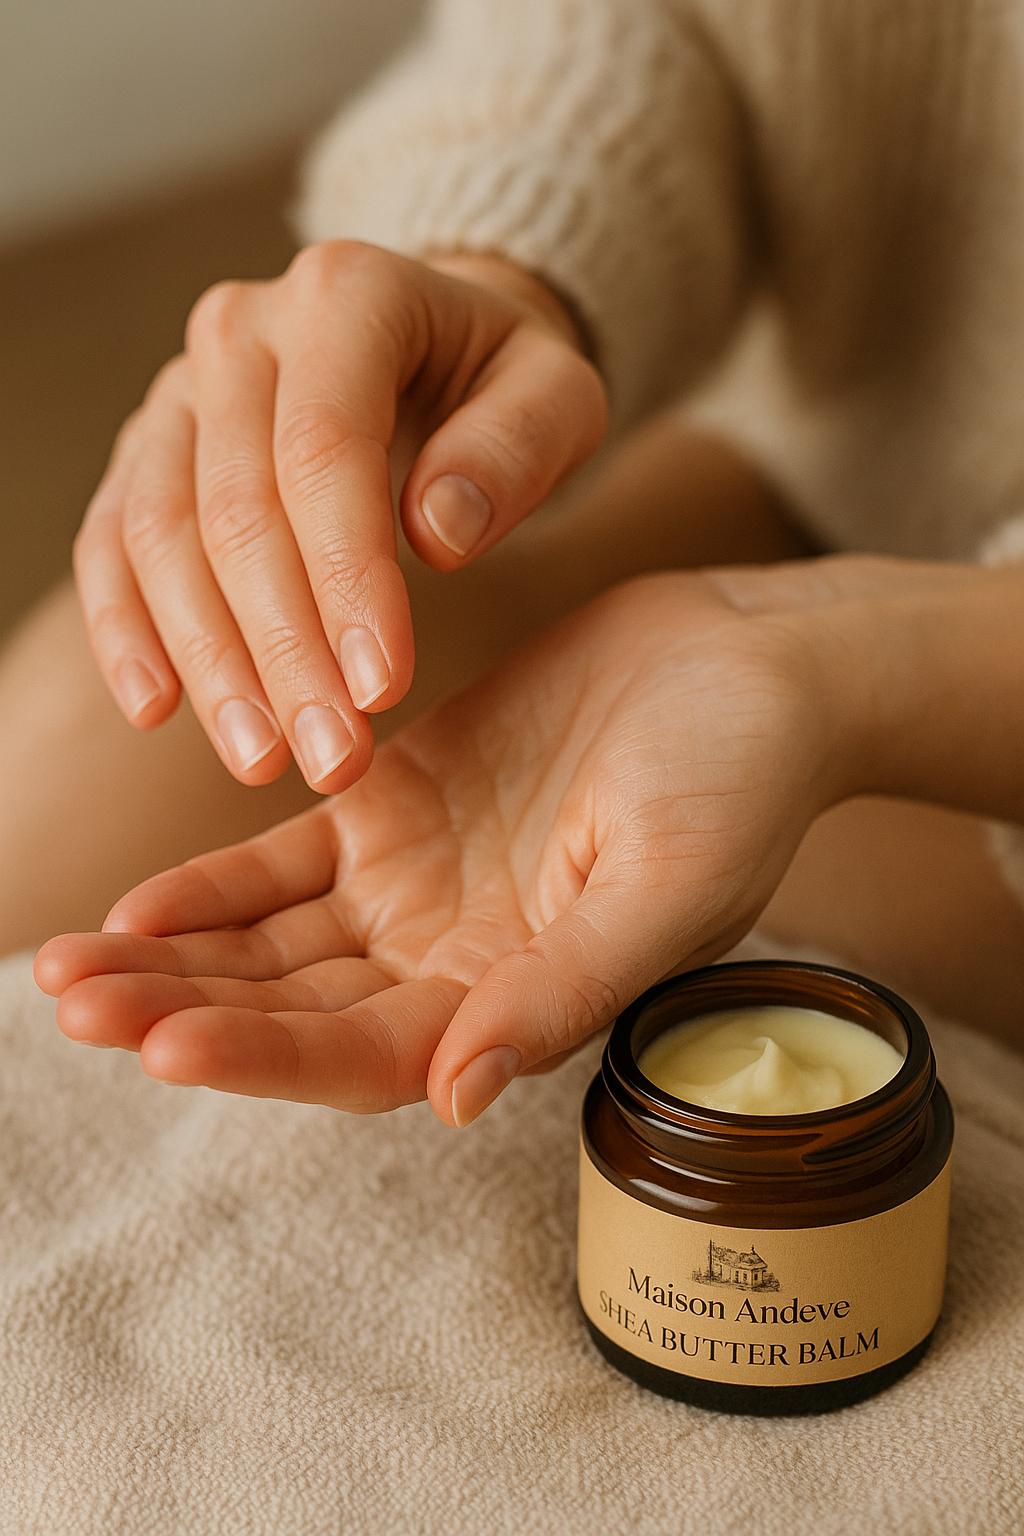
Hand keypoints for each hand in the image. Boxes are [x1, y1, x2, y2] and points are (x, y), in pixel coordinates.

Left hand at [36, 572, 845, 1124]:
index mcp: (516, 997)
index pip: (368, 1057)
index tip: (166, 1047)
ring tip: (65, 968)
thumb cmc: (739, 782)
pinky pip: (286, 857)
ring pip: (272, 943)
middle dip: (182, 1014)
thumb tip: (460, 1096)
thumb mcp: (667, 888)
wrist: (746, 668)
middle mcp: (452, 958)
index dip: (267, 1059)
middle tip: (70, 1005)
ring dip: (174, 959)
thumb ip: (565, 989)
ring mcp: (418, 884)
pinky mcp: (398, 802)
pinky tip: (136, 905)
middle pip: (293, 1009)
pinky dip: (213, 882)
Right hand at [73, 243, 605, 791]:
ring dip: (209, 659)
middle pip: (238, 507)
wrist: (435, 346)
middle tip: (333, 758)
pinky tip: (156, 707)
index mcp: (346, 295)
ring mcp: (181, 390)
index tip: (383, 688)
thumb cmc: (503, 381)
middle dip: (284, 649)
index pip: (326, 451)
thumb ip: (515, 450)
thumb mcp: (559, 397)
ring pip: (162, 535)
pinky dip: (126, 626)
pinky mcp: (149, 448)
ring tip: (262, 758)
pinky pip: (113, 540)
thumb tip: (437, 532)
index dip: (347, 579)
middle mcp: (241, 332)